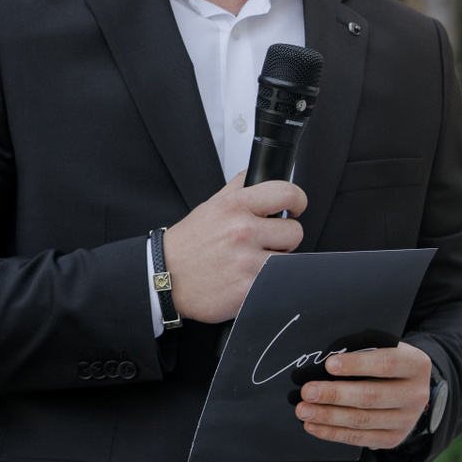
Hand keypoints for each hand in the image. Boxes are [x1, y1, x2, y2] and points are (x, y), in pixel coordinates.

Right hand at [162, 171, 306, 322]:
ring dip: (275, 262)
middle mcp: (242, 231)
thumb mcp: (209, 206)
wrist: (164, 278)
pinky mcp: (248, 289)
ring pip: (289, 259)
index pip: (287, 193)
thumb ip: (237, 188)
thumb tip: (258, 172)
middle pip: (295, 231)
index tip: (295, 208)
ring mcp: (246, 262)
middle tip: (265, 243)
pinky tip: (248, 278)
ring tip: (252, 262)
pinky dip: (267, 282)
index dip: (297, 201)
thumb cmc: (187, 245)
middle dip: (283, 238)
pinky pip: (276, 282)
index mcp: (235, 206)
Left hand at [293, 343, 431, 448]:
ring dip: (328, 416)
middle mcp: (415, 395)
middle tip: (307, 391)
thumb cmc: (390, 362)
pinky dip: (333, 433)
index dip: (357, 364)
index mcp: (416, 365)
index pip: (386, 364)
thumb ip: (365, 349)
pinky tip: (313, 425)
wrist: (412, 389)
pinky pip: (359, 438)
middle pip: (371, 396)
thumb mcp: (387, 348)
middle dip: (335, 394)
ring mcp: (406, 420)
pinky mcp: (394, 438)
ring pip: (362, 420)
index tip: (329, 365)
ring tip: (304, 410)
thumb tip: (326, 359)